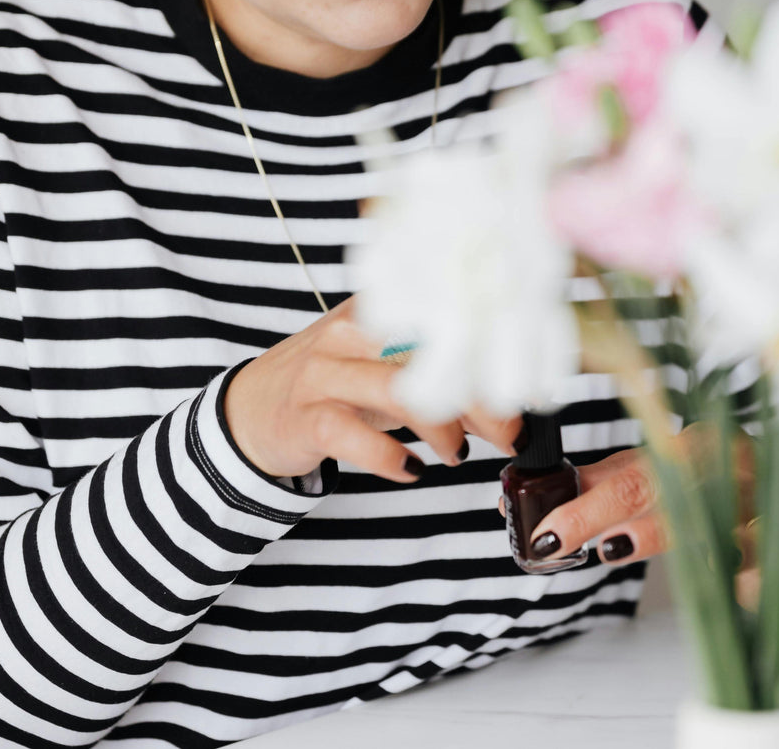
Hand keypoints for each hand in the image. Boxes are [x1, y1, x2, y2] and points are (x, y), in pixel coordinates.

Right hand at [224, 296, 518, 480]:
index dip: (494, 353)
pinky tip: (410, 468)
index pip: (447, 320)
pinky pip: (354, 435)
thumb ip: (440, 380)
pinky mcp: (304, 417)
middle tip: (509, 433)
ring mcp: (324, 373)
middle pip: (432, 356)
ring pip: (399, 392)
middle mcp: (351, 332)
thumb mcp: (384, 369)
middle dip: (482, 399)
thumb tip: (506, 407)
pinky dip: (391, 457)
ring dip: (443, 429)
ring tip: (457, 453)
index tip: (526, 388)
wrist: (251, 411)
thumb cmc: (333, 385)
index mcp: (378, 309)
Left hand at [498, 422, 778, 652]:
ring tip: (656, 563)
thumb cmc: (709, 476)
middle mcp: (726, 477)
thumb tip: (527, 495)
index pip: (629, 479)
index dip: (585, 505)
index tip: (547, 532)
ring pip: (730, 541)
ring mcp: (762, 515)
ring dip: (702, 559)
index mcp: (689, 451)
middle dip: (618, 527)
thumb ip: (601, 483)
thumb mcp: (654, 469)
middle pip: (669, 505)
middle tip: (571, 545)